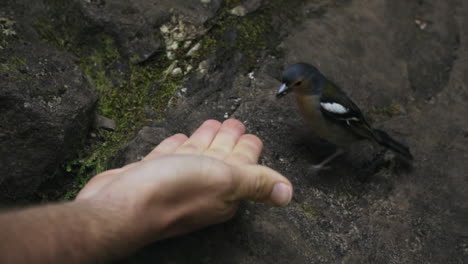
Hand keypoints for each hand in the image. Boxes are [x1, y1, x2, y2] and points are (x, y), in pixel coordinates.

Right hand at [76, 119, 291, 244]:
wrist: (117, 208)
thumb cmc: (173, 191)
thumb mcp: (224, 181)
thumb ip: (256, 183)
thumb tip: (288, 195)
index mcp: (224, 191)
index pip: (243, 165)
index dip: (248, 147)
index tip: (249, 132)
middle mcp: (202, 188)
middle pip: (220, 158)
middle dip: (227, 140)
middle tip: (232, 122)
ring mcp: (175, 182)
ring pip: (195, 155)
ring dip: (204, 140)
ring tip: (209, 125)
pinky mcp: (151, 176)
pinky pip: (169, 156)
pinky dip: (175, 146)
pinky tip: (177, 138)